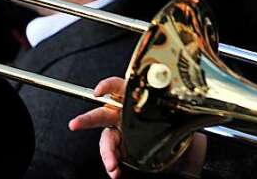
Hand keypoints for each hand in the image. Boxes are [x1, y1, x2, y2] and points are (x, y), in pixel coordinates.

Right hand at [69, 78, 206, 178]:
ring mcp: (121, 131)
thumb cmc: (174, 118)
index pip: (118, 86)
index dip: (107, 86)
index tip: (99, 91)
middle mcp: (123, 113)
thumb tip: (171, 87)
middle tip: (75, 124)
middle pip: (102, 114)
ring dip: (107, 154)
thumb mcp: (172, 106)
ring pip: (107, 140)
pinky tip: (115, 171)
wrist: (181, 144)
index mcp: (134, 97)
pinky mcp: (122, 147)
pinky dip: (112, 163)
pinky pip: (113, 155)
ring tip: (112, 165)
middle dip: (87, 119)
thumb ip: (167, 97)